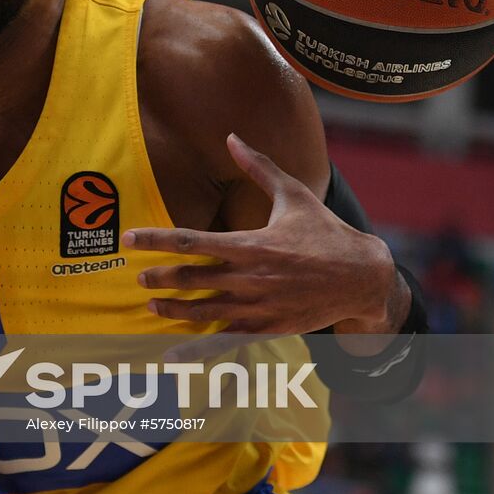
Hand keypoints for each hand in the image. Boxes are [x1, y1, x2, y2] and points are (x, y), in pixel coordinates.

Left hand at [126, 133, 398, 340]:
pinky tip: (172, 357)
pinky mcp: (268, 328)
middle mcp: (251, 278)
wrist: (363, 277)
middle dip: (161, 278)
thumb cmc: (325, 232)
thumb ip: (258, 167)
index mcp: (251, 244)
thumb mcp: (294, 194)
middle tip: (139, 277)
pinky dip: (197, 351)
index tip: (129, 238)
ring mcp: (259, 307)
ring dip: (174, 310)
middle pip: (192, 279)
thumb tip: (232, 136)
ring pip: (204, 312)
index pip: (192, 242)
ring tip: (153, 304)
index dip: (156, 240)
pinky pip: (225, 342)